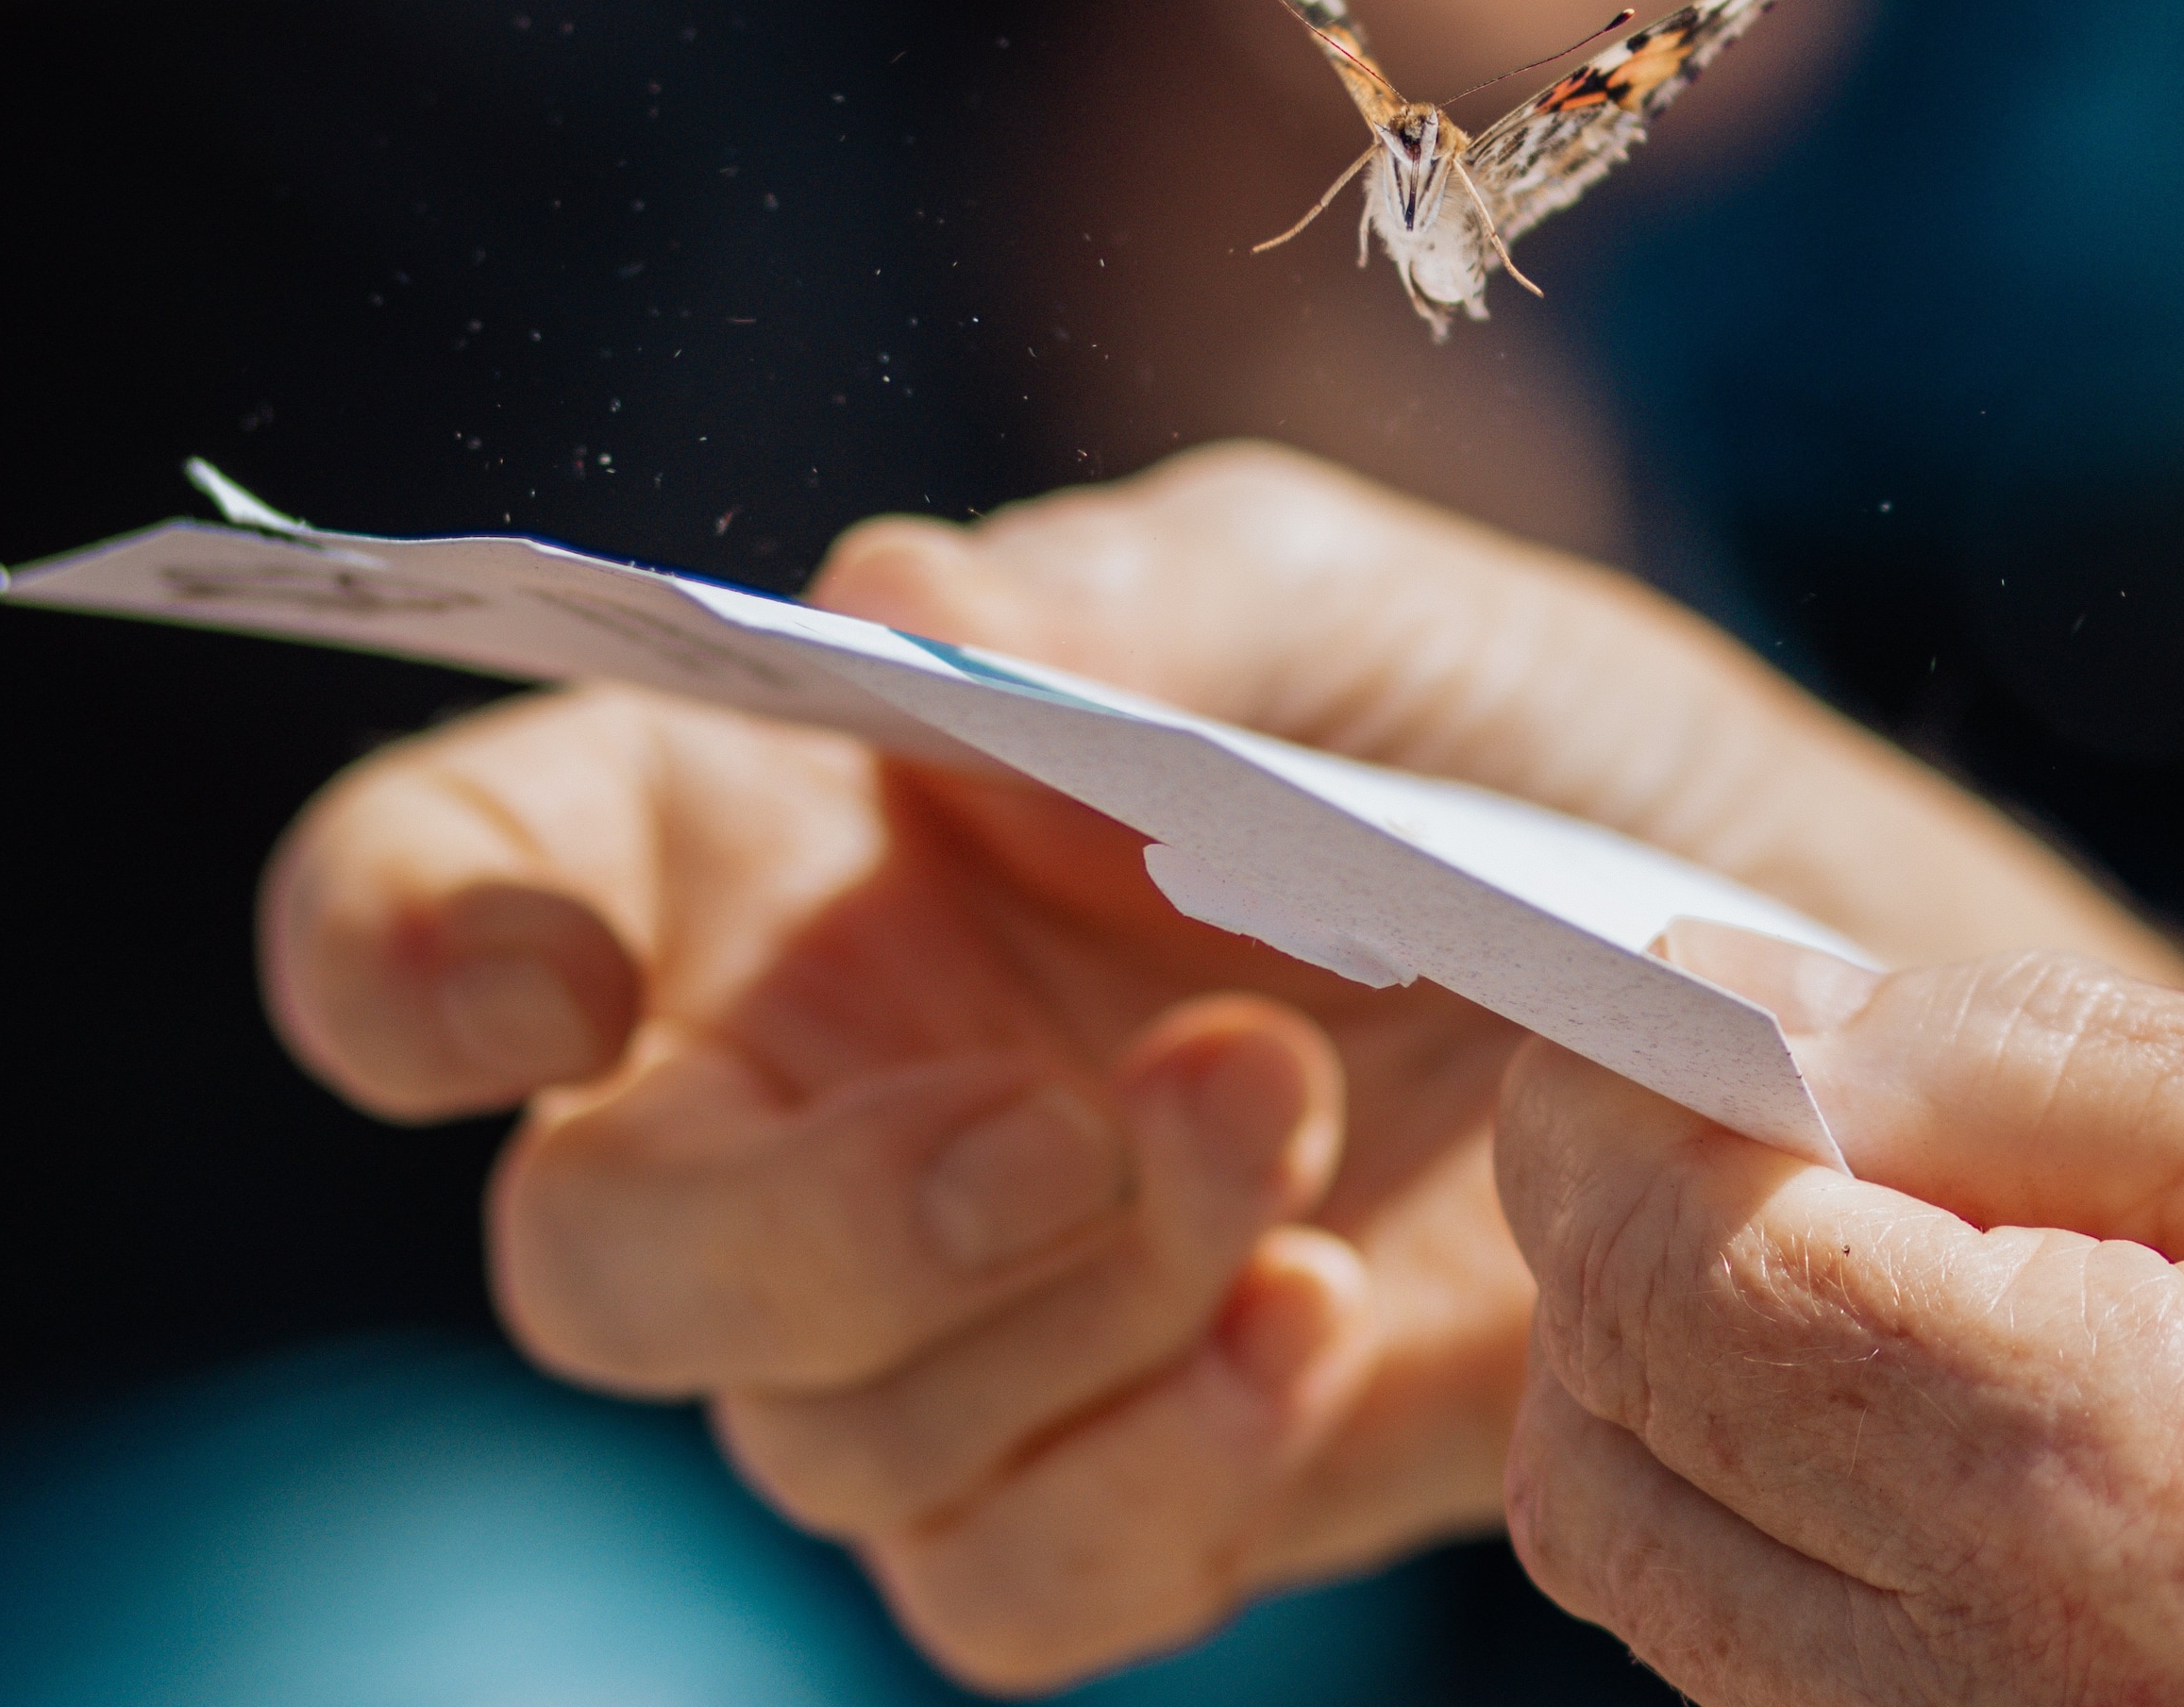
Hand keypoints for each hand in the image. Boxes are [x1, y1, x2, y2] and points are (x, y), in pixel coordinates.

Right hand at [261, 442, 2183, 1692]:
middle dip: (803, 1218)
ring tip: (1289, 1111)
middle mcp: (813, 1084)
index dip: (393, 949)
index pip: (435, 896)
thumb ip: (1143, 605)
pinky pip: (996, 1579)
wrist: (1790, 992)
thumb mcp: (1366, 604)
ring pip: (809, 1432)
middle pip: (588, 1253)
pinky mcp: (1128, 1469)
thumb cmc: (1531, 750)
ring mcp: (958, 1308)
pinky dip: (1141, 1472)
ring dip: (1051, 1297)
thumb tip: (908, 612)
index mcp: (782, 831)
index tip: (547, 983)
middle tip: (1079, 1112)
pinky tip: (1312, 1321)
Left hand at [1496, 947, 2183, 1706]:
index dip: (1611, 1104)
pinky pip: (1781, 1697)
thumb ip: (2065, 1072)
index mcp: (2126, 1489)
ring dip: (1693, 1393)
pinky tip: (1960, 1416)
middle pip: (1609, 1458)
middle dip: (1617, 1249)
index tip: (1648, 997)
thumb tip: (1759, 999)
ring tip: (1894, 1254)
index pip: (1679, 1275)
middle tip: (1759, 1108)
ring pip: (1661, 1593)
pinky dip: (1787, 1530)